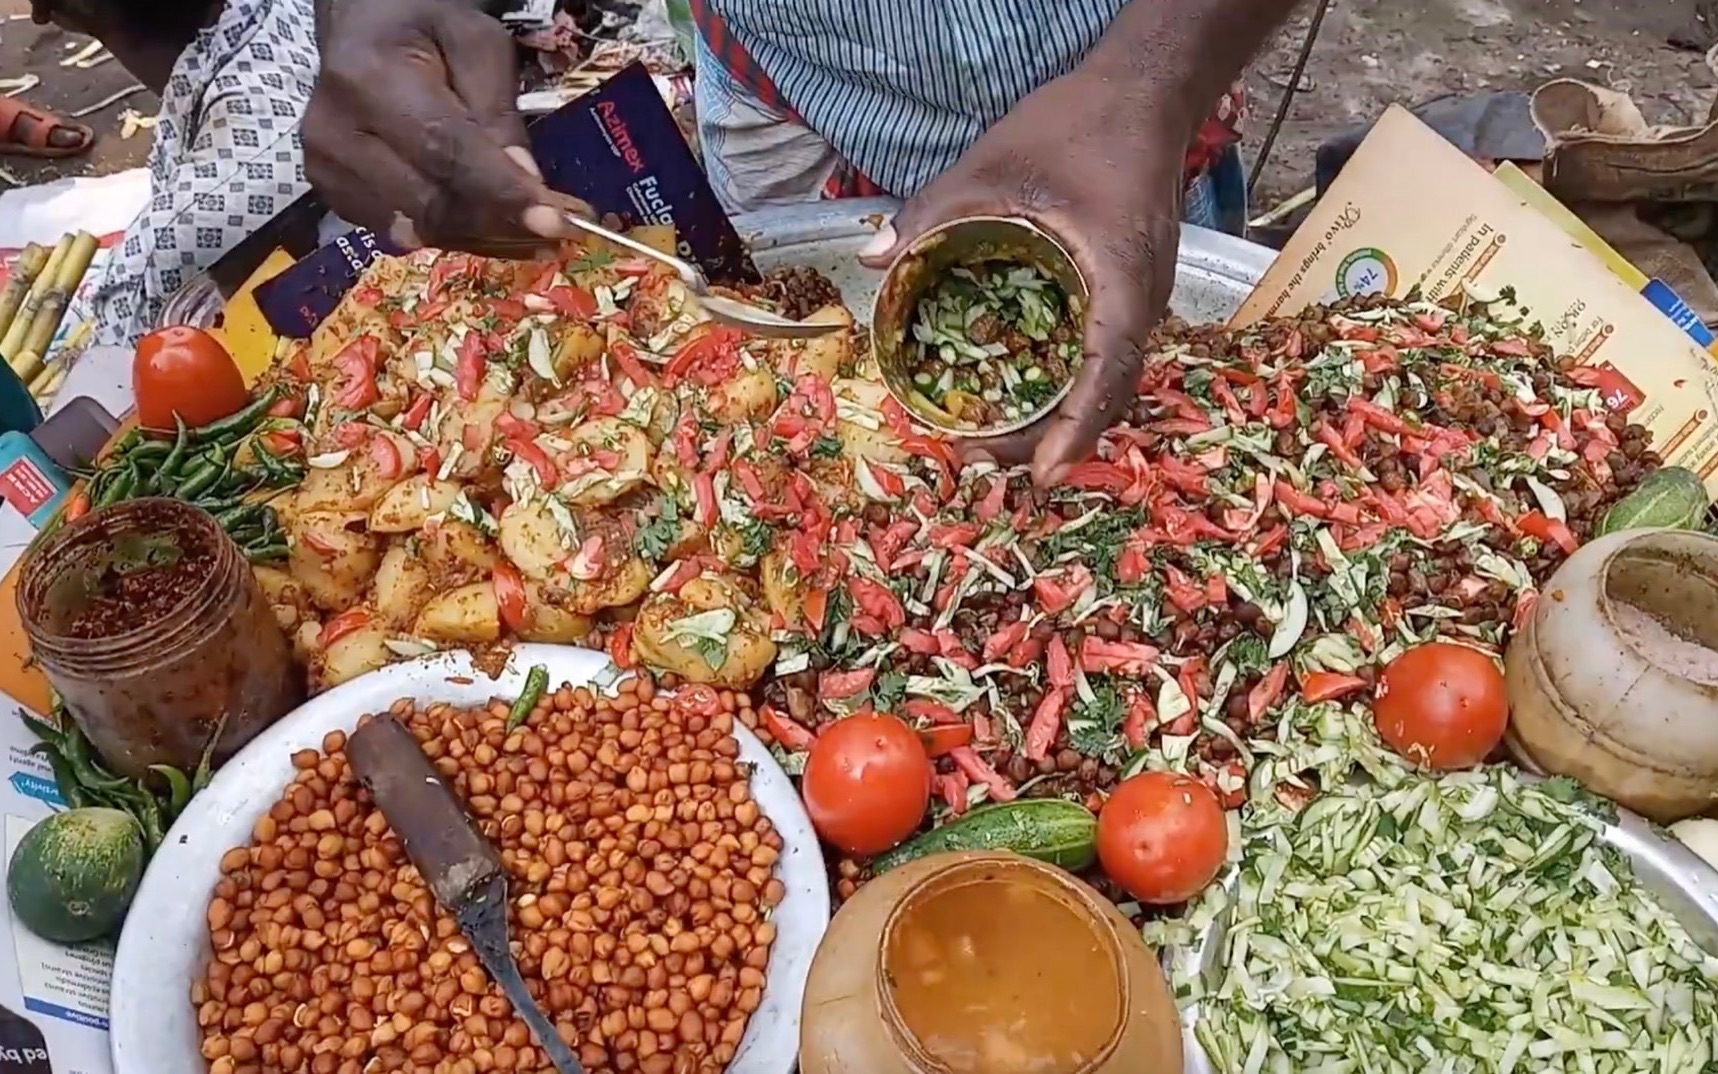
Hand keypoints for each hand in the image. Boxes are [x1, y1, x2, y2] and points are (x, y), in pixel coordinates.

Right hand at [303, 0, 589, 252]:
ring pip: (423, 228)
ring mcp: (329, 171)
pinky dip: (457, 233)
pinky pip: (409, 233)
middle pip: (432, 202)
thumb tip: (524, 180)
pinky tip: (488, 218)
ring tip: (531, 224)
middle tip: (561, 226)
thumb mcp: (476, 43)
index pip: (444, 150)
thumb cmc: (424, 29)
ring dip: (485, 235)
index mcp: (368, 79)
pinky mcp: (335, 198)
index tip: (555, 222)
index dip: (502, 192)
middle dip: (504, 221)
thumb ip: (498, 109)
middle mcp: (337, 132)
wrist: (362, 33)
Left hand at [859, 68, 1186, 485]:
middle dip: (1049, 437)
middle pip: (1106, 394)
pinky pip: (1103, 353)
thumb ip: (929, 214)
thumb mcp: (989, 166)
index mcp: (1120, 279)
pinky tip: (1021, 388)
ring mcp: (1143, 299)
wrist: (1144, 92)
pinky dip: (1067, 383)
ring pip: (1107, 379)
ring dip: (1058, 415)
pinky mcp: (1132, 290)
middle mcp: (1142, 301)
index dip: (1075, 430)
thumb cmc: (1077, 125)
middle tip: (982, 455)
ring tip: (995, 436)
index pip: (1106, 374)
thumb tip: (870, 259)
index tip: (1043, 474)